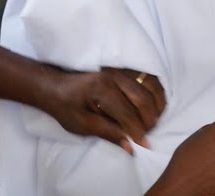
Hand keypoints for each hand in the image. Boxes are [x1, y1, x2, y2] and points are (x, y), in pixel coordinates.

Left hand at [37, 66, 165, 153]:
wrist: (57, 86)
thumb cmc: (68, 107)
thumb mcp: (83, 125)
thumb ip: (109, 134)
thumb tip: (131, 147)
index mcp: (101, 90)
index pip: (127, 113)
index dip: (138, 131)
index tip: (144, 146)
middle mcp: (114, 76)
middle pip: (142, 98)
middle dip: (149, 119)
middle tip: (148, 133)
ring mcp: (121, 68)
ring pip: (150, 85)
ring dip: (157, 104)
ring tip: (154, 120)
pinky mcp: (125, 67)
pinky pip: (149, 76)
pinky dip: (157, 90)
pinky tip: (156, 103)